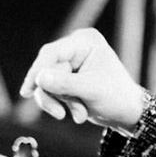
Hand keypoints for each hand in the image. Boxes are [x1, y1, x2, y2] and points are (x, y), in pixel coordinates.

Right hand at [19, 28, 151, 133]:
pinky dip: (62, 104)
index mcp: (85, 41)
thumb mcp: (91, 91)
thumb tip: (39, 79)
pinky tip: (79, 113)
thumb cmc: (117, 97)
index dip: (37, 71)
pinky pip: (51, 91)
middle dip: (55, 95)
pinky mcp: (68, 78)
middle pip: (46, 70)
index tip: (28, 91)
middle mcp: (76, 48)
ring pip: (46, 83)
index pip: (52, 53)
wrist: (128, 113)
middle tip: (61, 115)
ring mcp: (71, 63)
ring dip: (60, 103)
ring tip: (80, 115)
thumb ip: (64, 84)